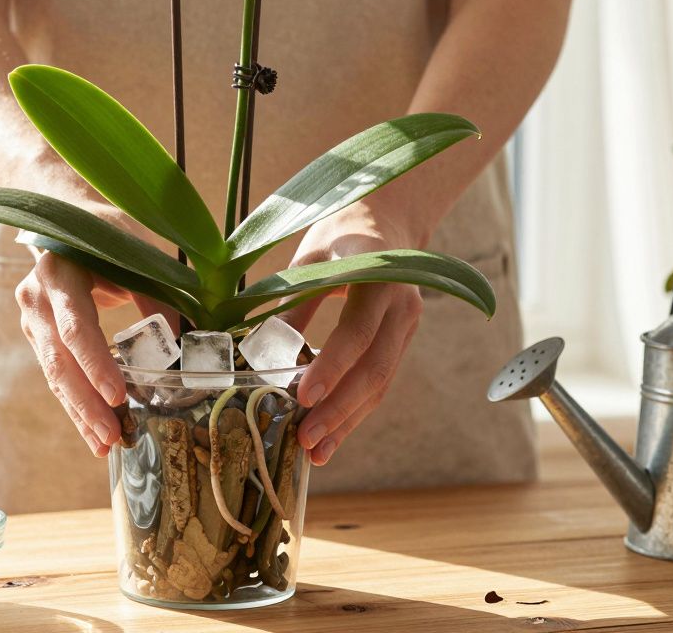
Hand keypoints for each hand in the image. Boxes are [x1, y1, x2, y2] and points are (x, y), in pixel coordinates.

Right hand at [15, 208, 172, 457]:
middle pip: (60, 360)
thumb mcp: (134, 252)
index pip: (75, 325)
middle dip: (87, 402)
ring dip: (81, 413)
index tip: (119, 395)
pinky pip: (58, 377)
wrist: (66, 217)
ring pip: (55, 375)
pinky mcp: (39, 337)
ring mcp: (33, 320)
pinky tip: (95, 435)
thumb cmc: (106, 232)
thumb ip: (156, 293)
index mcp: (59, 272)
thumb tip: (184, 340)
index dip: (96, 362)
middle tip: (114, 435)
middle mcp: (37, 298)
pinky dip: (77, 406)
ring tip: (107, 444)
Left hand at [279, 203, 425, 465]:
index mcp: (378, 274)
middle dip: (339, 409)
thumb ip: (294, 302)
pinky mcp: (402, 342)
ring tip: (316, 452)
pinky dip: (355, 412)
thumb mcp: (310, 257)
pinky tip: (332, 438)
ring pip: (381, 383)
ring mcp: (407, 325)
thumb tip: (265, 351)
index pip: (357, 330)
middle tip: (306, 439)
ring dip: (348, 421)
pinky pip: (380, 382)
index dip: (331, 366)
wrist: (386, 220)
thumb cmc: (339, 233)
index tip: (302, 396)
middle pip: (375, 367)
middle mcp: (401, 303)